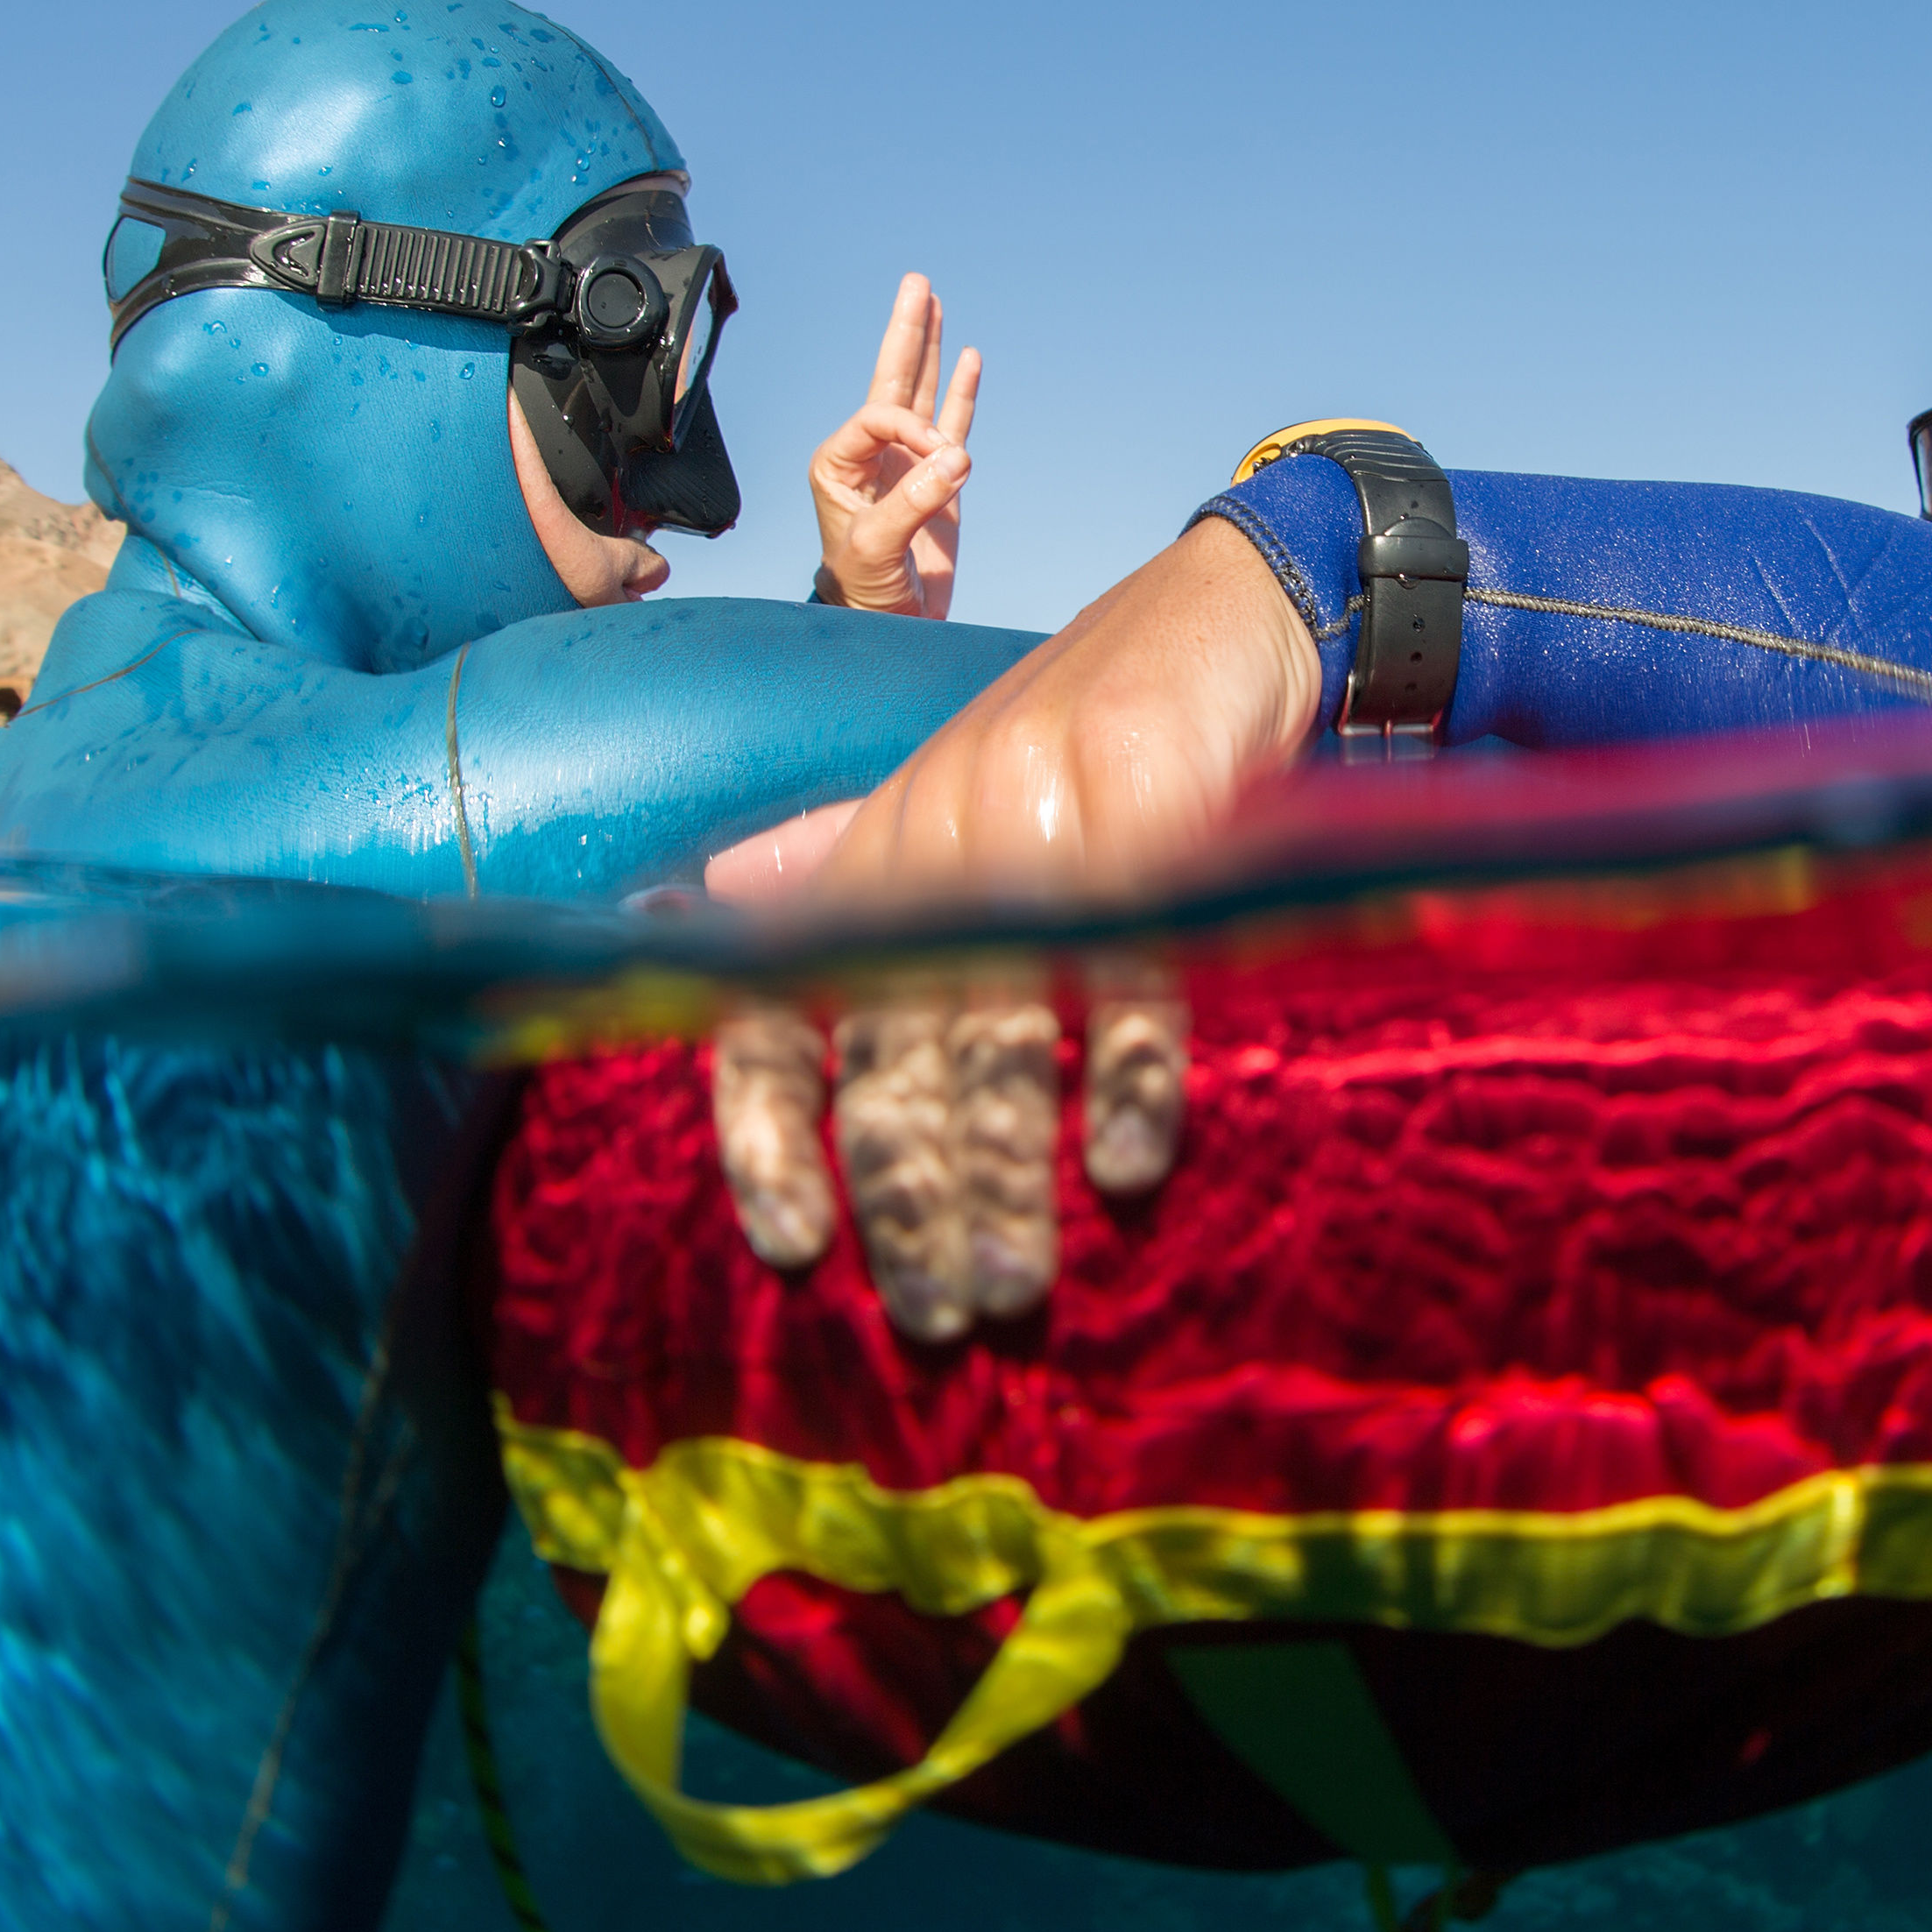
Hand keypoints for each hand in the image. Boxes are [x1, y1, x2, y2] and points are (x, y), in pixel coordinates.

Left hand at [700, 515, 1310, 1325]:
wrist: (1226, 615)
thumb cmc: (1093, 740)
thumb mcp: (949, 799)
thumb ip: (835, 865)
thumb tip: (705, 905)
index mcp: (879, 857)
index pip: (774, 1006)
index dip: (765, 1130)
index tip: (791, 1242)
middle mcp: (934, 849)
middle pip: (886, 1053)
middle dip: (905, 1198)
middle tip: (936, 1316)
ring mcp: (1036, 834)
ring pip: (990, 1037)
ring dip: (1000, 1177)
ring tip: (1013, 1287)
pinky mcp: (1146, 822)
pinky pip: (1124, 976)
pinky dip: (1122, 1076)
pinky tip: (1130, 1166)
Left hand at [809, 275, 976, 617]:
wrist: (887, 628)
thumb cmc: (864, 591)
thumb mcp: (876, 548)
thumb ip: (911, 501)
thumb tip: (958, 456)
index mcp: (839, 462)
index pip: (880, 417)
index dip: (914, 428)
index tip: (943, 460)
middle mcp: (869, 454)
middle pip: (891, 379)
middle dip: (905, 332)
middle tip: (916, 283)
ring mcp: (904, 464)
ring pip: (919, 393)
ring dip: (928, 348)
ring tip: (932, 300)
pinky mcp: (937, 481)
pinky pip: (952, 424)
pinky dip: (960, 393)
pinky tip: (968, 358)